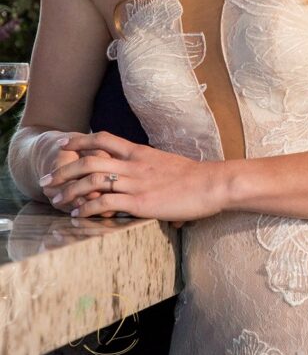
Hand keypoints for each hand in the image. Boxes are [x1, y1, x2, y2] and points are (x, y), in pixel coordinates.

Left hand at [38, 131, 225, 221]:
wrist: (213, 183)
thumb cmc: (194, 177)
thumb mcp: (167, 164)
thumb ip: (150, 168)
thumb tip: (145, 179)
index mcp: (140, 152)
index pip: (103, 139)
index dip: (80, 140)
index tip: (63, 144)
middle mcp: (134, 164)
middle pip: (89, 160)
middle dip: (63, 171)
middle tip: (47, 181)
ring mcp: (136, 182)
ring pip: (92, 181)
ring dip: (70, 191)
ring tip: (56, 201)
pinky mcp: (141, 202)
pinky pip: (106, 203)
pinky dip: (88, 209)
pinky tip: (78, 216)